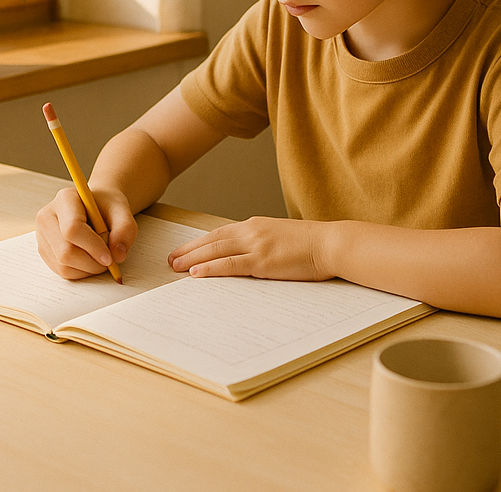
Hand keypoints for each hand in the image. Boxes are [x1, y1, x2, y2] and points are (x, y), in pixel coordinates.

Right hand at [35, 186, 136, 278]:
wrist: (95, 208)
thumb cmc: (106, 207)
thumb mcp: (122, 211)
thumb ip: (125, 229)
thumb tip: (117, 255)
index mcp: (65, 199)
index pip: (72, 229)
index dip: (92, 247)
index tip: (109, 258)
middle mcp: (48, 216)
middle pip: (65, 251)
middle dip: (91, 262)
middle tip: (109, 260)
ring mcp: (43, 235)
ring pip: (63, 265)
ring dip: (88, 269)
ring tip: (100, 256)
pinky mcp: (44, 250)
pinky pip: (62, 271)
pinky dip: (81, 272)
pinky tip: (90, 259)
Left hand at [167, 216, 334, 281]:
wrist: (330, 243)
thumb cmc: (310, 245)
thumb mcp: (280, 238)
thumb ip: (262, 244)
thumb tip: (248, 257)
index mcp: (256, 225)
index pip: (220, 233)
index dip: (199, 243)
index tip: (184, 250)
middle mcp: (252, 231)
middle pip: (212, 240)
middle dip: (189, 250)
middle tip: (170, 260)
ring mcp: (256, 245)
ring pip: (216, 251)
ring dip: (193, 259)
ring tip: (175, 267)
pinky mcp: (263, 260)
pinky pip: (230, 264)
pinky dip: (211, 268)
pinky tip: (196, 273)